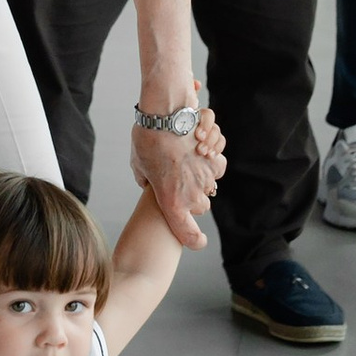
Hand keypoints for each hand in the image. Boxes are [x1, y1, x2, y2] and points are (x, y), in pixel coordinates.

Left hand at [129, 109, 216, 249]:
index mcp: (172, 203)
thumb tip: (149, 185)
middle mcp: (192, 195)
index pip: (188, 235)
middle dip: (192, 200)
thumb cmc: (147, 141)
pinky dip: (211, 162)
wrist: (165, 115)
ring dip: (202, 180)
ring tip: (187, 164)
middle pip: (200, 208)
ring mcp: (206, 178)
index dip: (195, 241)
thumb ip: (146, 181)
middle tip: (179, 185)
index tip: (199, 241)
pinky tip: (200, 152)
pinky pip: (217, 167)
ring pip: (211, 187)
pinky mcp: (214, 160)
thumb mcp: (138, 166)